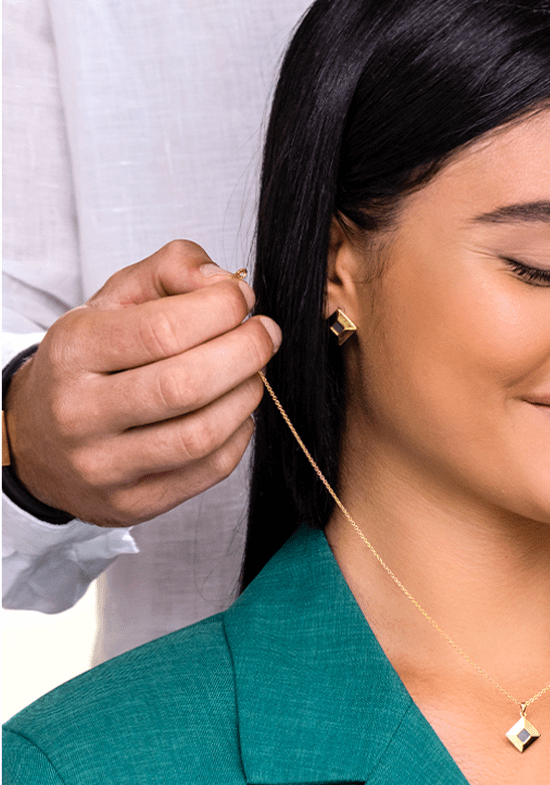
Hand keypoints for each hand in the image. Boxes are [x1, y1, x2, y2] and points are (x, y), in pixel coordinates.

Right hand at [4, 239, 280, 525]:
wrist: (37, 441)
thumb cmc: (90, 363)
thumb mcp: (113, 302)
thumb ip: (170, 271)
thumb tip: (225, 283)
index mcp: (72, 351)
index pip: (162, 329)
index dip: (220, 310)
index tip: (243, 300)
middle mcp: (80, 412)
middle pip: (186, 384)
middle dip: (246, 353)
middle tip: (265, 335)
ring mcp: (104, 465)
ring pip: (202, 434)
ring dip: (247, 397)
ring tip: (253, 375)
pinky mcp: (133, 503)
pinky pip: (208, 470)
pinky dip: (239, 437)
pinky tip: (236, 414)